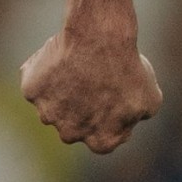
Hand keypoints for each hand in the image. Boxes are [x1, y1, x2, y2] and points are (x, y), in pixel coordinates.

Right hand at [22, 25, 162, 152]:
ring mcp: (48, 114)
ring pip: (53, 105)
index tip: (111, 97)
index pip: (102, 138)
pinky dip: (45, 73)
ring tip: (77, 65)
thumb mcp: (150, 98)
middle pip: (74, 124)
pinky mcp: (31, 91)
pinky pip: (37, 84)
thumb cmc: (128, 68)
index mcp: (101, 142)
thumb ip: (137, 116)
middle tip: (93, 80)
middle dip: (82, 107)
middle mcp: (71, 134)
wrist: (99, 39)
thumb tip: (130, 119)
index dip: (107, 118)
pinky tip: (59, 57)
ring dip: (63, 90)